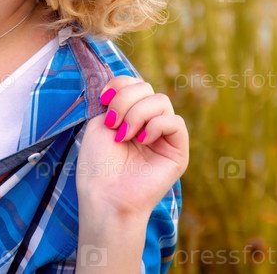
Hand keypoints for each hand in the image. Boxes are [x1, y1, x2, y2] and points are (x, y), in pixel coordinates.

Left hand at [76, 75, 188, 217]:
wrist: (105, 195)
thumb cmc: (97, 163)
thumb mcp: (99, 121)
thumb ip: (116, 99)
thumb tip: (129, 81)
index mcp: (130, 116)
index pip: (135, 84)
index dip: (120, 85)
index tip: (103, 101)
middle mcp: (148, 124)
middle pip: (146, 88)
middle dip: (125, 100)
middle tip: (112, 124)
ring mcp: (164, 137)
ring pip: (161, 101)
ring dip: (137, 113)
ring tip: (123, 136)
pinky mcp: (178, 151)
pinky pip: (175, 122)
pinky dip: (156, 125)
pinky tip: (142, 140)